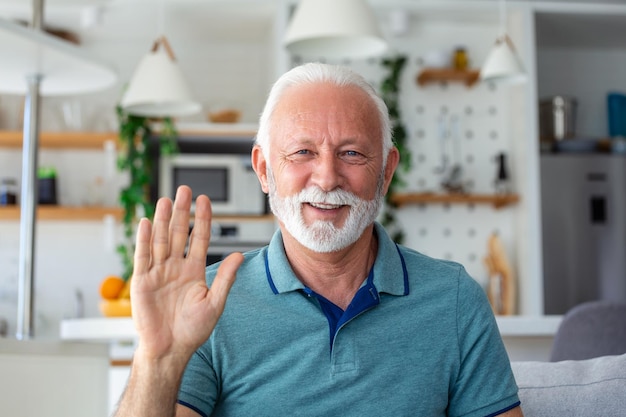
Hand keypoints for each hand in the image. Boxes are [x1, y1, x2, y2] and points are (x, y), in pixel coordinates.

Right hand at [130, 185, 242, 362]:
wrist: (170, 350)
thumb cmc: (193, 330)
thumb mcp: (214, 303)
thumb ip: (225, 278)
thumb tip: (239, 256)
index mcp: (194, 271)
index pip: (198, 239)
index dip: (202, 220)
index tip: (205, 200)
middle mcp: (175, 267)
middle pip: (178, 234)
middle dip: (182, 212)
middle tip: (185, 190)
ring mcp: (158, 273)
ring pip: (161, 241)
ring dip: (163, 220)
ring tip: (167, 200)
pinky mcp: (142, 282)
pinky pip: (143, 257)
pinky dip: (144, 240)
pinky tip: (147, 223)